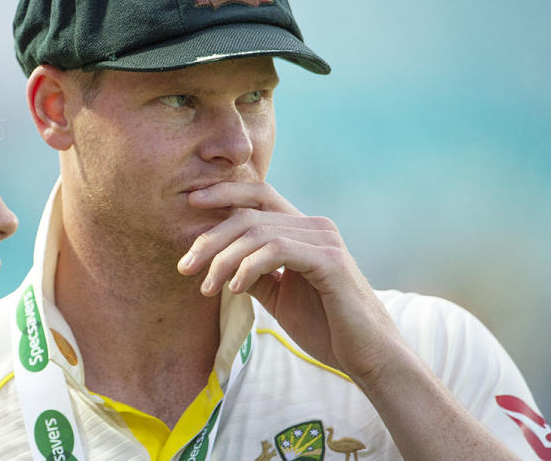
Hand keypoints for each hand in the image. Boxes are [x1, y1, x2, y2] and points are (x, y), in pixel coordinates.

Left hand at [177, 181, 403, 384]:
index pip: (258, 195)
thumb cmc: (325, 327)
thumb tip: (217, 261)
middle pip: (248, 214)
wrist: (366, 356)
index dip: (223, 193)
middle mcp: (314, 226)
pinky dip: (249, 266)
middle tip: (184, 266)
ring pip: (257, 231)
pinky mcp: (329, 261)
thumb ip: (252, 272)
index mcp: (302, 229)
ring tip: (207, 287)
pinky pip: (277, 250)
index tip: (190, 204)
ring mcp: (324, 240)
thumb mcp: (277, 295)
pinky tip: (234, 288)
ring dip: (223, 259)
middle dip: (210, 239)